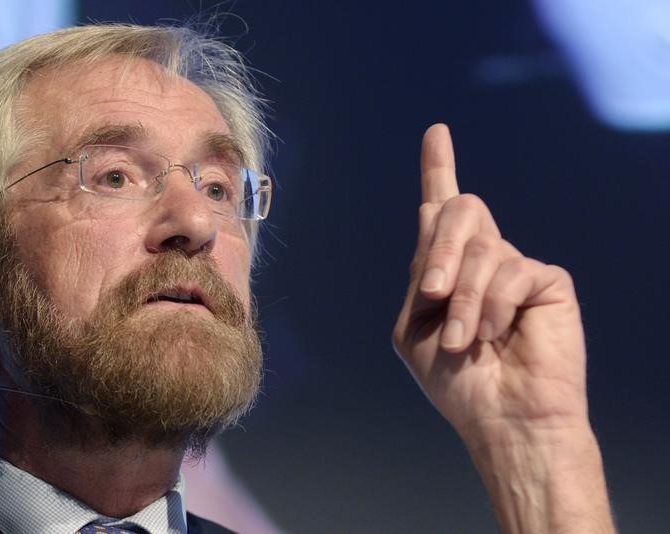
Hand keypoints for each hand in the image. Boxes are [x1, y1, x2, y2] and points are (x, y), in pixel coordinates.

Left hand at [392, 124, 588, 448]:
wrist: (499, 416)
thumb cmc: (455, 380)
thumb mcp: (415, 325)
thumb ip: (422, 273)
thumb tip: (435, 218)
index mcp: (447, 268)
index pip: (442, 210)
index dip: (438, 168)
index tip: (436, 132)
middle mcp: (482, 259)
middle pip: (459, 210)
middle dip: (441, 251)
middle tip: (434, 294)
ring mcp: (517, 267)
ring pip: (483, 247)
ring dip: (463, 300)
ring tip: (463, 341)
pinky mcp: (547, 280)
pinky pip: (512, 271)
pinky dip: (493, 308)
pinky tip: (498, 336)